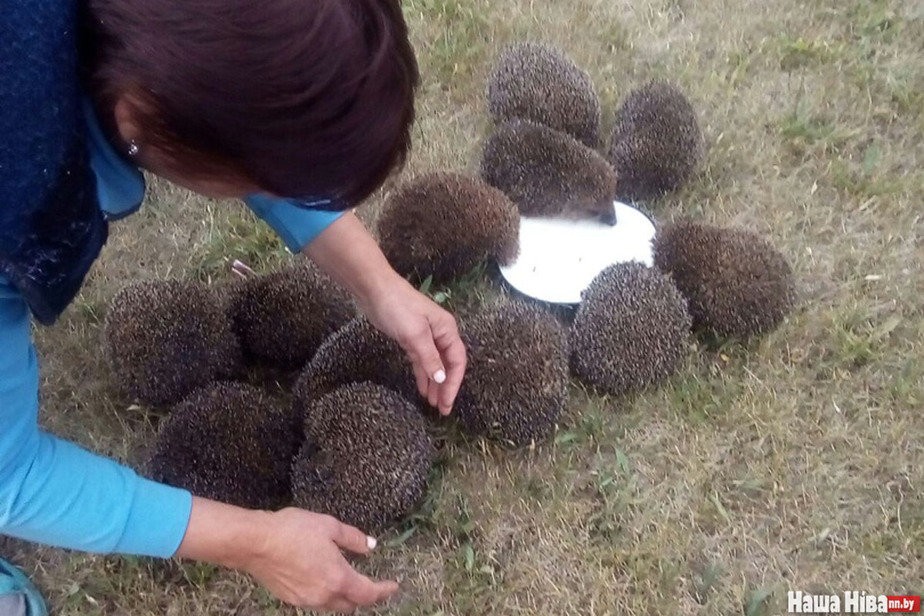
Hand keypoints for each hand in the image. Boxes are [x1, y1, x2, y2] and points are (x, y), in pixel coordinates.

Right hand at [176, 499, 397, 612]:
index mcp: (338, 578)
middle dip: (364, 597)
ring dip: (344, 596)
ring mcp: (305, 600)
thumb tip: (371, 546)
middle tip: (372, 584)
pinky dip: (325, 593)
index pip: (368, 594)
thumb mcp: (329, 527)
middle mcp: (323, 596)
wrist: (255, 542)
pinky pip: (316, 601)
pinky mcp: (290, 598)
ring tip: (347, 579)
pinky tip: (322, 577)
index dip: (384, 591)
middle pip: (351, 605)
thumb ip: (353, 539)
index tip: (393, 586)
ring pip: (333, 605)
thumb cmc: (293, 531)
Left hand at [364, 275, 466, 414]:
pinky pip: (421, 362)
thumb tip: (442, 379)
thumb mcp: (415, 334)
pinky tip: (423, 389)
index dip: (454, 383)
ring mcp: (425, 337)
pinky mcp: (411, 340)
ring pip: (434, 365)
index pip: (457, 361)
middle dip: (446, 387)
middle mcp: (440, 334)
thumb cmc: (398, 308)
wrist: (374, 290)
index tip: (447, 401)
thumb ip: (429, 358)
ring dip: (435, 384)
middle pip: (448, 365)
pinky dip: (423, 375)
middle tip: (443, 410)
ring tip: (433, 404)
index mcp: (447, 330)